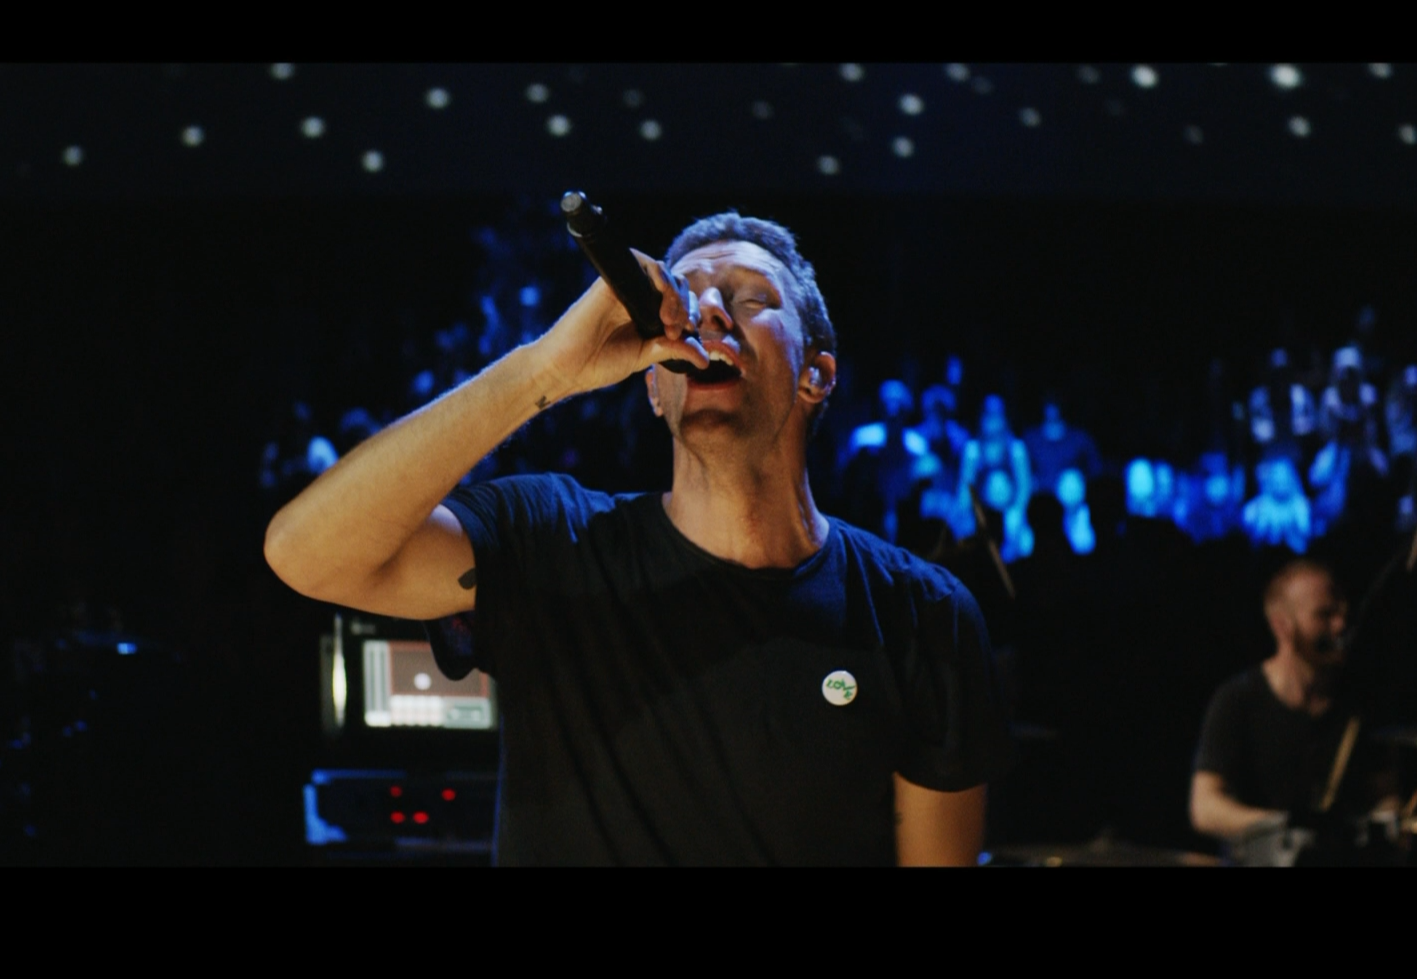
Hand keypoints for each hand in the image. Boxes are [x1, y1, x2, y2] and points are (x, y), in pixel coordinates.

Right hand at [535, 250, 708, 398]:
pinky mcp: (612, 281)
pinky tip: (662, 298)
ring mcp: (625, 287)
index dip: (691, 314)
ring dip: (675, 294)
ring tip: (669, 320)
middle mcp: (638, 297)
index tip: (687, 335)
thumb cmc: (599, 364)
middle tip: (679, 329)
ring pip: (663, 272)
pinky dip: (659, 274)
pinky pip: (641, 262)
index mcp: (646, 315)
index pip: (679, 303)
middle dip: (687, 305)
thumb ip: (673, 350)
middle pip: (676, 284)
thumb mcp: (645, 357)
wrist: (567, 367)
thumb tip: (705, 358)